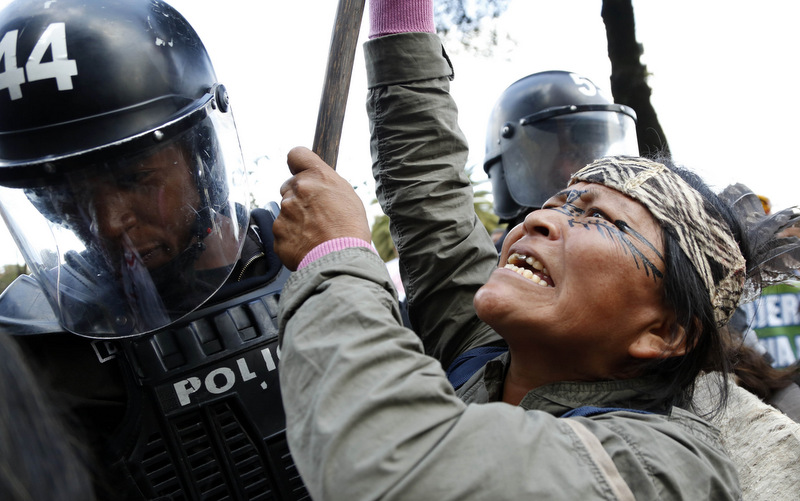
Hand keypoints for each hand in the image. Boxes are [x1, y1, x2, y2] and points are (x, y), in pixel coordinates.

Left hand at [274, 146, 371, 269]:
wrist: (341, 259)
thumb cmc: (350, 228)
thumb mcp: (347, 195)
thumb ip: (326, 184)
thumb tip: (315, 184)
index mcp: (316, 176)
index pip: (296, 154)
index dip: (298, 164)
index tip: (302, 173)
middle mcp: (297, 189)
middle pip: (290, 186)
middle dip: (299, 197)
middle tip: (317, 214)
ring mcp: (284, 212)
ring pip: (286, 211)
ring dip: (296, 219)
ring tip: (316, 234)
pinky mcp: (278, 233)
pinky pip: (283, 232)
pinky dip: (292, 238)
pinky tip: (308, 245)